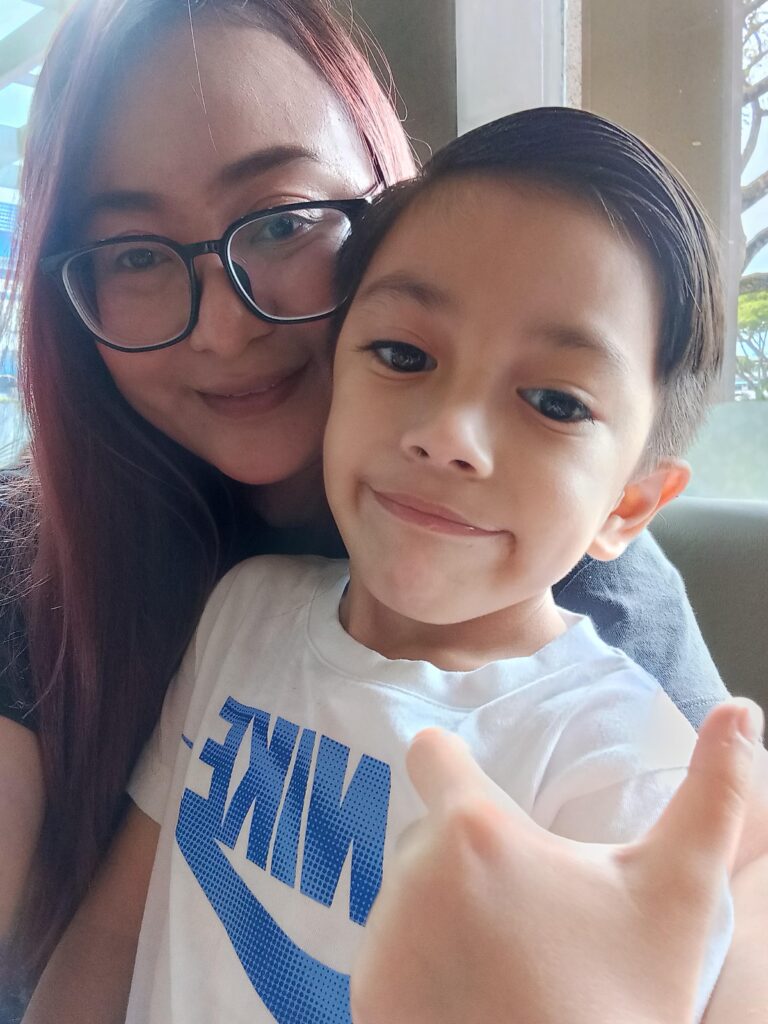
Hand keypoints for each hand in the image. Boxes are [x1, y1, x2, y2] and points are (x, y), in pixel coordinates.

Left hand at [350, 700, 762, 1023]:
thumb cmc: (627, 998)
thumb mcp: (677, 893)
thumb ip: (712, 794)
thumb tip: (741, 708)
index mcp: (474, 833)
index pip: (431, 755)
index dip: (450, 763)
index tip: (473, 786)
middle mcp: (411, 877)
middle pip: (430, 835)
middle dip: (468, 857)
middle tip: (526, 911)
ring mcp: (383, 942)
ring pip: (407, 893)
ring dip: (442, 909)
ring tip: (503, 958)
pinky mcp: (368, 997)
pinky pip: (389, 951)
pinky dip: (419, 963)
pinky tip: (471, 993)